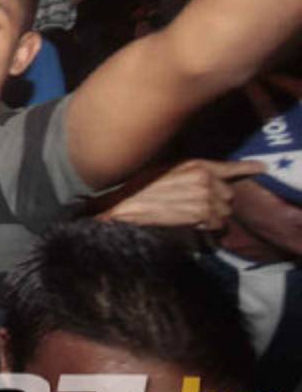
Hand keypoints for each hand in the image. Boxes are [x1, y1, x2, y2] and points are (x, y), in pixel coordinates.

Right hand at [101, 159, 265, 229]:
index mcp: (197, 164)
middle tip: (198, 204)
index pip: (231, 167)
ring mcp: (205, 197)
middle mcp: (205, 179)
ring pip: (225, 211)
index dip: (249, 167)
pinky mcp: (201, 214)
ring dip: (213, 216)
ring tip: (192, 214)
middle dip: (218, 201)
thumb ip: (193, 173)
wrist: (129, 203)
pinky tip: (192, 222)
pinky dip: (208, 226)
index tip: (263, 168)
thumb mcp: (169, 169)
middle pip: (229, 194)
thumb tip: (208, 181)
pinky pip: (217, 224)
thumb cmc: (142, 186)